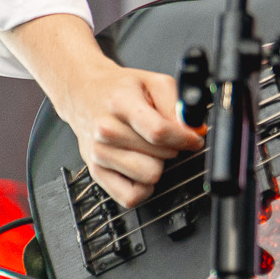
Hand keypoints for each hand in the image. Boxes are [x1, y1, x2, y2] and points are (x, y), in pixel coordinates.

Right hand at [7, 14, 202, 207]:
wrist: (85, 94)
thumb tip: (192, 128)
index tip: (194, 138)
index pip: (158, 132)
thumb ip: (176, 104)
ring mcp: (98, 154)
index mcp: (120, 103)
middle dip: (172, 147)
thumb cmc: (121, 89)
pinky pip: (130, 196)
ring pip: (148, 176)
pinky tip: (144, 168)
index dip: (184, 138)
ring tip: (151, 149)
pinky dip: (144, 187)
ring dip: (158, 164)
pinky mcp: (96, 172)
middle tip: (166, 137)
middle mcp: (105, 131)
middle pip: (157, 156)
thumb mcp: (155, 82)